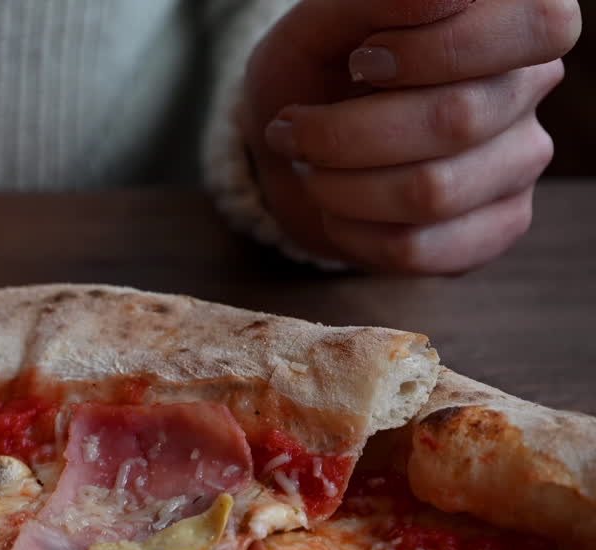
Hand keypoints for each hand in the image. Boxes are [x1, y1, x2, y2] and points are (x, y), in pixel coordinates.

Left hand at [245, 0, 580, 272]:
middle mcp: (529, 85)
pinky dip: (351, 232)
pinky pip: (421, 248)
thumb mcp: (320, 24)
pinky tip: (334, 208)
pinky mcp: (497, 225)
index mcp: (510, 17)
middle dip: (345, 132)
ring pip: (432, 192)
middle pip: (458, 120)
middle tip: (295, 124)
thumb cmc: (314, 71)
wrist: (292, 148)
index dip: (437, 50)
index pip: (536, 25)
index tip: (361, 60)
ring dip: (338, 186)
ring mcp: (521, 160)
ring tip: (308, 165)